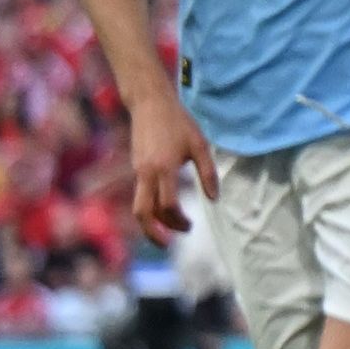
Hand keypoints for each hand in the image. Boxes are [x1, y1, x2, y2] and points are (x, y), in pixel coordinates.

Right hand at [127, 96, 219, 246]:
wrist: (150, 104)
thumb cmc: (179, 123)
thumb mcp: (200, 145)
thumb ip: (207, 173)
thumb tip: (214, 199)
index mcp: (163, 168)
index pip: (167, 205)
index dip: (179, 220)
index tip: (191, 226)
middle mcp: (146, 173)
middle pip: (143, 212)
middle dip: (154, 232)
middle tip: (169, 243)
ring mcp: (138, 171)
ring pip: (138, 206)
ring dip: (150, 223)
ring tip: (166, 233)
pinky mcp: (136, 168)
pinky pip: (140, 195)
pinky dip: (149, 208)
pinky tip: (163, 213)